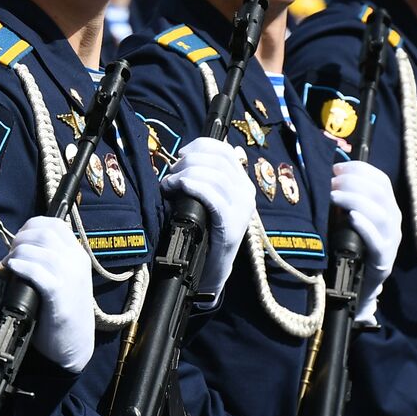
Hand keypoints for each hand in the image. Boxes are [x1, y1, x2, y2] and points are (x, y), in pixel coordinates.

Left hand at [3, 216, 93, 372]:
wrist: (74, 345)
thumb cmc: (62, 313)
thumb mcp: (62, 280)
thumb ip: (47, 262)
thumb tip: (15, 251)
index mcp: (78, 254)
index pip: (54, 224)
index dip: (31, 226)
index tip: (19, 240)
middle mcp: (76, 261)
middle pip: (44, 232)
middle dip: (21, 239)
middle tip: (11, 256)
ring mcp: (70, 276)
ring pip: (39, 248)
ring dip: (18, 254)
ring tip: (10, 266)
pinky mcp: (59, 294)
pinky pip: (37, 270)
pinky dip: (21, 266)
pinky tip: (12, 271)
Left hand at [160, 137, 255, 302]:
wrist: (211, 269)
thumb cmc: (202, 232)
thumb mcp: (204, 200)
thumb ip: (200, 179)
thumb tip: (178, 160)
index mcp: (242, 183)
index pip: (225, 151)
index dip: (200, 146)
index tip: (180, 154)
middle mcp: (246, 192)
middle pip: (218, 161)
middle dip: (189, 161)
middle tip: (171, 174)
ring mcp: (242, 208)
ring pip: (215, 176)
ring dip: (187, 174)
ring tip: (170, 184)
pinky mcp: (232, 224)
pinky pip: (213, 196)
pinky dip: (195, 187)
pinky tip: (181, 186)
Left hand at [330, 160, 401, 322]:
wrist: (361, 284)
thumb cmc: (353, 245)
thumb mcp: (350, 218)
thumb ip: (345, 199)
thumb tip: (327, 176)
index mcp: (388, 206)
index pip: (381, 180)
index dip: (360, 169)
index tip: (336, 168)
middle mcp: (394, 219)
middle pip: (380, 193)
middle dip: (353, 183)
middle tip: (331, 184)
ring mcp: (391, 240)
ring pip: (381, 214)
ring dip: (355, 200)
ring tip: (334, 196)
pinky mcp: (383, 259)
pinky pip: (377, 241)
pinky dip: (364, 227)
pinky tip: (351, 218)